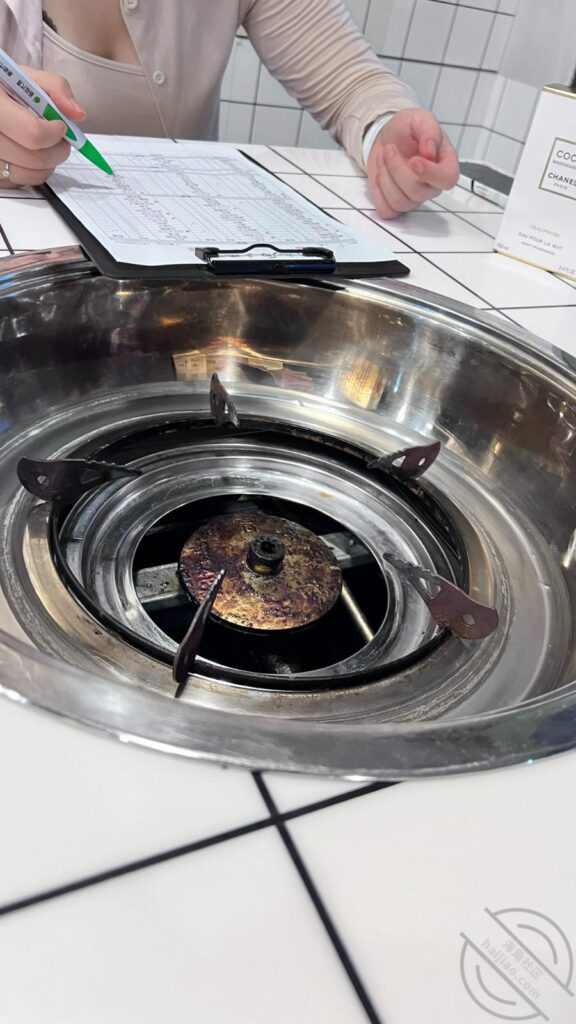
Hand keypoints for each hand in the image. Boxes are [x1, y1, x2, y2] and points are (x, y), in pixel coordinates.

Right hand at [0, 68, 84, 187]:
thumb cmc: (4, 87)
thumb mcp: (25, 76)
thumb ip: (55, 88)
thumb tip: (76, 113)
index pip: (33, 133)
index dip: (54, 133)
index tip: (60, 126)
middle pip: (35, 159)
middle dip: (58, 151)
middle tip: (59, 140)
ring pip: (30, 175)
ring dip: (48, 164)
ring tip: (43, 146)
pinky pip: (19, 183)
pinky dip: (31, 173)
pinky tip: (26, 154)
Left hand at [366, 108, 459, 218]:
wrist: (388, 139)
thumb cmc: (408, 130)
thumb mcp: (420, 118)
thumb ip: (429, 129)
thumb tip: (430, 149)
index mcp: (445, 164)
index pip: (447, 179)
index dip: (431, 174)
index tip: (415, 160)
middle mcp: (432, 185)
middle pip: (418, 192)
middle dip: (397, 169)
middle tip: (389, 149)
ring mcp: (414, 197)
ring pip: (400, 202)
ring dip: (385, 177)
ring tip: (383, 156)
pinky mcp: (396, 204)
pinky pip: (387, 211)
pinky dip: (378, 192)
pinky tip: (380, 174)